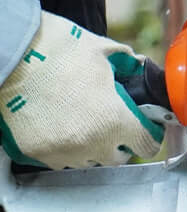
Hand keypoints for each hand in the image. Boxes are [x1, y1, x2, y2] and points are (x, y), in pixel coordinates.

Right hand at [0, 13, 163, 169]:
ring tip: (85, 125)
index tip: (144, 128)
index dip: (148, 135)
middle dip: (120, 143)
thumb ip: (126, 63)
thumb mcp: (101, 50)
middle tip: (114, 124)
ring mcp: (61, 150)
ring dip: (93, 148)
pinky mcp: (35, 152)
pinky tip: (62, 128)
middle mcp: (91, 142)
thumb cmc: (53, 49)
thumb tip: (136, 65)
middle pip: (117, 158)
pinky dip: (66, 149)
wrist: (8, 53)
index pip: (146, 145)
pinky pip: (59, 160)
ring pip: (88, 162)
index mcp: (114, 119)